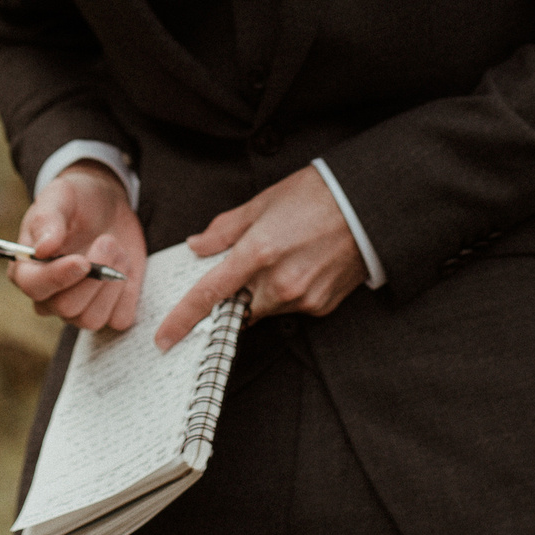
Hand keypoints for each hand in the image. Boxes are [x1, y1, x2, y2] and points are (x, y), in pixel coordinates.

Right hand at [7, 161, 145, 332]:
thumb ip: (48, 220)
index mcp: (27, 269)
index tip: (82, 261)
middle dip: (93, 277)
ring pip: (91, 319)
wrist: (107, 204)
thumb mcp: (60, 196)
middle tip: (107, 241)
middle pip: (66, 308)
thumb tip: (42, 249)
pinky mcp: (108, 309)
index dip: (58, 277)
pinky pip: (119, 319)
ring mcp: (78, 307)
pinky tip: (125, 267)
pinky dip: (127, 294)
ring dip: (111, 284)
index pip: (34, 286)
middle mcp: (49, 296)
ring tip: (118, 250)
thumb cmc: (76, 199)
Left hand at [154, 166, 366, 349]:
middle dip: (236, 292)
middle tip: (253, 263)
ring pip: (265, 308)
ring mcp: (301, 299)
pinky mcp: (321, 307)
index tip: (164, 338)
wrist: (369, 206)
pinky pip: (291, 308)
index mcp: (257, 253)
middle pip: (237, 307)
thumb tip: (197, 246)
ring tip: (287, 253)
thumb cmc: (316, 196)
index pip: (208, 295)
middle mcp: (278, 283)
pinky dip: (290, 292)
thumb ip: (225, 229)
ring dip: (264, 290)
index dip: (182, 319)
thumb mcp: (263, 202)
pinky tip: (305, 264)